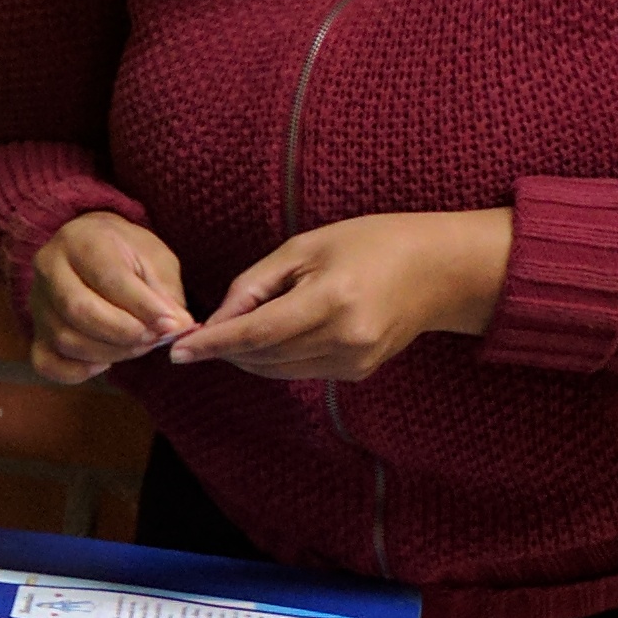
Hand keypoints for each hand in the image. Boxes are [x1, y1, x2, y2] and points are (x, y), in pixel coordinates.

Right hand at [27, 212, 192, 380]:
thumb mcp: (153, 258)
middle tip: (154, 338)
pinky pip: (45, 363)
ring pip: (65, 339)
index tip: (170, 324)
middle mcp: (49, 268)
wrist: (89, 249)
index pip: (108, 277)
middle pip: (78, 310)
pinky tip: (104, 363)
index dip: (142, 306)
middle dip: (123, 332)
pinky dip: (76, 372)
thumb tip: (178, 327)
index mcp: (79, 240)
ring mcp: (37, 303)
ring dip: (110, 352)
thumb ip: (165, 292)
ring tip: (139, 347)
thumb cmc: (125, 254)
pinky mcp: (35, 332)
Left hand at [166, 209, 512, 382]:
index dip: (214, 343)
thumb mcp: (307, 247)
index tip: (177, 352)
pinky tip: (274, 335)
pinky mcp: (358, 373)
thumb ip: (257, 284)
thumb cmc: (372, 244)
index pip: (258, 333)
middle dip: (226, 348)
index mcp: (331, 301)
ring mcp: (354, 362)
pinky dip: (275, 358)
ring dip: (247, 356)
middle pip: (262, 356)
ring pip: (277, 370)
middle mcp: (344, 339)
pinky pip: (299, 371)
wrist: (439, 270)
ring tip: (238, 328)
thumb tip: (217, 319)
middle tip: (202, 332)